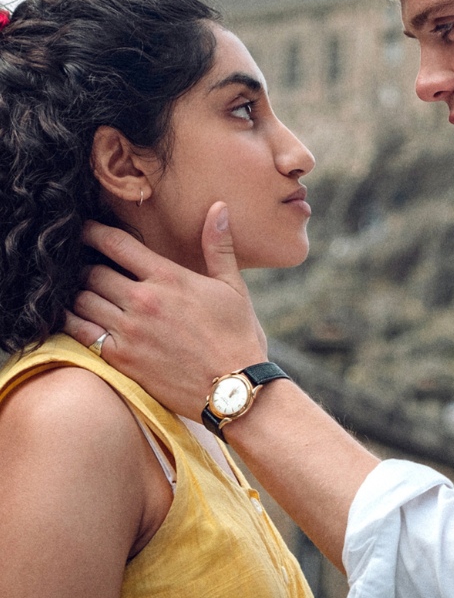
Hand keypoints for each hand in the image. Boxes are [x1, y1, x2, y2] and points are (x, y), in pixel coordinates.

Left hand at [64, 202, 266, 418]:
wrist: (234, 390)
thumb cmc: (238, 337)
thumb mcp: (233, 288)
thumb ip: (218, 246)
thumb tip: (218, 207)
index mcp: (168, 277)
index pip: (116, 244)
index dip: (93, 232)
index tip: (84, 229)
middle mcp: (143, 300)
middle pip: (92, 271)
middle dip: (84, 265)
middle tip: (80, 265)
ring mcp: (129, 331)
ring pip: (81, 301)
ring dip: (76, 294)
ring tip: (76, 292)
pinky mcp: (121, 359)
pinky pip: (80, 333)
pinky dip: (70, 323)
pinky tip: (72, 319)